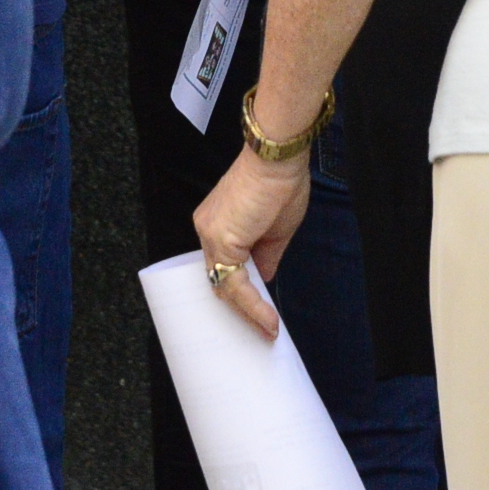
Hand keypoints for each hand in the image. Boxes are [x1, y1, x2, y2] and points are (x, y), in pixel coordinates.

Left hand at [189, 146, 316, 341]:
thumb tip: (263, 281)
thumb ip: (266, 257)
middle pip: (218, 280)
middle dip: (241, 309)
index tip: (256, 312)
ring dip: (248, 314)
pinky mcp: (221, 240)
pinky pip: (235, 284)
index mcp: (217, 224)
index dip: (238, 292)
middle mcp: (207, 230)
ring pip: (224, 287)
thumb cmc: (281, 183)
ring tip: (268, 332)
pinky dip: (252, 306)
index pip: (222, 267)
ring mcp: (210, 235)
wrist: (278, 158)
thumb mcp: (277, 230)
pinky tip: (268, 320)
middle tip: (261, 330)